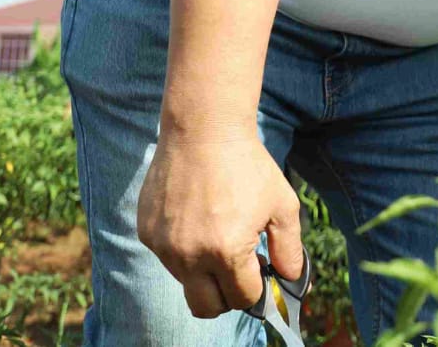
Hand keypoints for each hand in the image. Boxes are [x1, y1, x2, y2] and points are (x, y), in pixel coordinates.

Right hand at [137, 135, 303, 317]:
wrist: (203, 130)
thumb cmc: (248, 166)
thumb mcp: (282, 205)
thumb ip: (290, 249)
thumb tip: (291, 279)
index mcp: (226, 251)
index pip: (243, 298)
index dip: (258, 289)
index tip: (262, 272)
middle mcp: (189, 256)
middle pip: (207, 307)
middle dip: (228, 297)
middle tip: (240, 272)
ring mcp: (163, 246)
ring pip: (186, 282)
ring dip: (204, 271)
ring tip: (220, 233)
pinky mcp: (147, 233)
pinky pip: (168, 257)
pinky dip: (184, 250)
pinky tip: (197, 217)